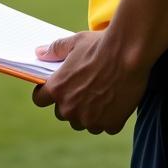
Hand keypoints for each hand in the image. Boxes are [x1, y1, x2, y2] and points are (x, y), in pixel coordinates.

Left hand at [30, 29, 148, 134]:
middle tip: (85, 88)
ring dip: (90, 113)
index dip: (45, 94)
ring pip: (84, 122)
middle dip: (71, 103)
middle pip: (63, 113)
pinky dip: (110, 117)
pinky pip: (106, 126)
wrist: (128, 53)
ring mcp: (90, 119)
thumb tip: (39, 53)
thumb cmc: (100, 45)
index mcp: (57, 89)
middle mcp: (70, 108)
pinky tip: (117, 100)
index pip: (39, 100)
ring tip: (103, 93)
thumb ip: (55, 50)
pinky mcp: (110, 124)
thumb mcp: (75, 42)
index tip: (54, 89)